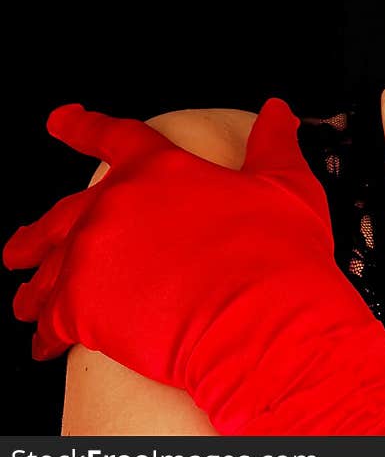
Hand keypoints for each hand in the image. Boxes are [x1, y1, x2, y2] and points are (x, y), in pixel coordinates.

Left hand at [3, 100, 384, 435]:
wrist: (264, 321)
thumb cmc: (278, 253)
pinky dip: (45, 334)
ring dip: (35, 285)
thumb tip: (277, 111)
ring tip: (23, 301)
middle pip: (62, 213)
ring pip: (50, 269)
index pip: (114, 136)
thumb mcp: (286, 185)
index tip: (59, 120)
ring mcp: (94, 258)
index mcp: (160, 167)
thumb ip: (274, 143)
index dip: (83, 126)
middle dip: (37, 233)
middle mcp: (116, 205)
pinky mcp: (84, 311)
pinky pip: (51, 322)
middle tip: (18, 248)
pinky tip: (44, 344)